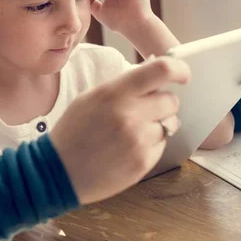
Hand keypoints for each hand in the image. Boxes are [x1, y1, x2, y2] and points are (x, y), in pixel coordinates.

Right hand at [50, 56, 190, 204]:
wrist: (57, 171)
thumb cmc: (73, 132)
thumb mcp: (91, 98)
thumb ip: (122, 86)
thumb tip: (154, 75)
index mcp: (114, 93)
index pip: (160, 70)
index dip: (179, 69)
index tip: (182, 74)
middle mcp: (129, 115)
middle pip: (171, 100)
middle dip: (163, 103)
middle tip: (147, 110)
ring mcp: (138, 140)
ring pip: (169, 124)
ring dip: (157, 126)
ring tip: (132, 133)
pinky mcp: (143, 162)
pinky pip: (161, 145)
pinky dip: (150, 145)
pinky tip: (128, 149)